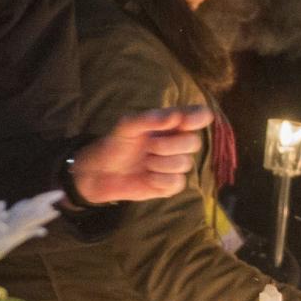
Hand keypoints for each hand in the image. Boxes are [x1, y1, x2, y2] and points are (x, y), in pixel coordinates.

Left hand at [70, 106, 210, 203]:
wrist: (102, 172)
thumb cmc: (116, 143)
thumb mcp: (127, 126)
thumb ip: (150, 119)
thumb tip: (176, 116)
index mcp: (172, 124)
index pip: (198, 115)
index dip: (198, 117)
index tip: (185, 121)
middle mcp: (177, 143)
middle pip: (194, 142)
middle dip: (170, 145)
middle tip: (149, 146)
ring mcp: (175, 164)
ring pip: (185, 164)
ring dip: (160, 164)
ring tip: (144, 162)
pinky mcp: (171, 185)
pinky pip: (177, 182)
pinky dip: (159, 180)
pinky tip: (147, 177)